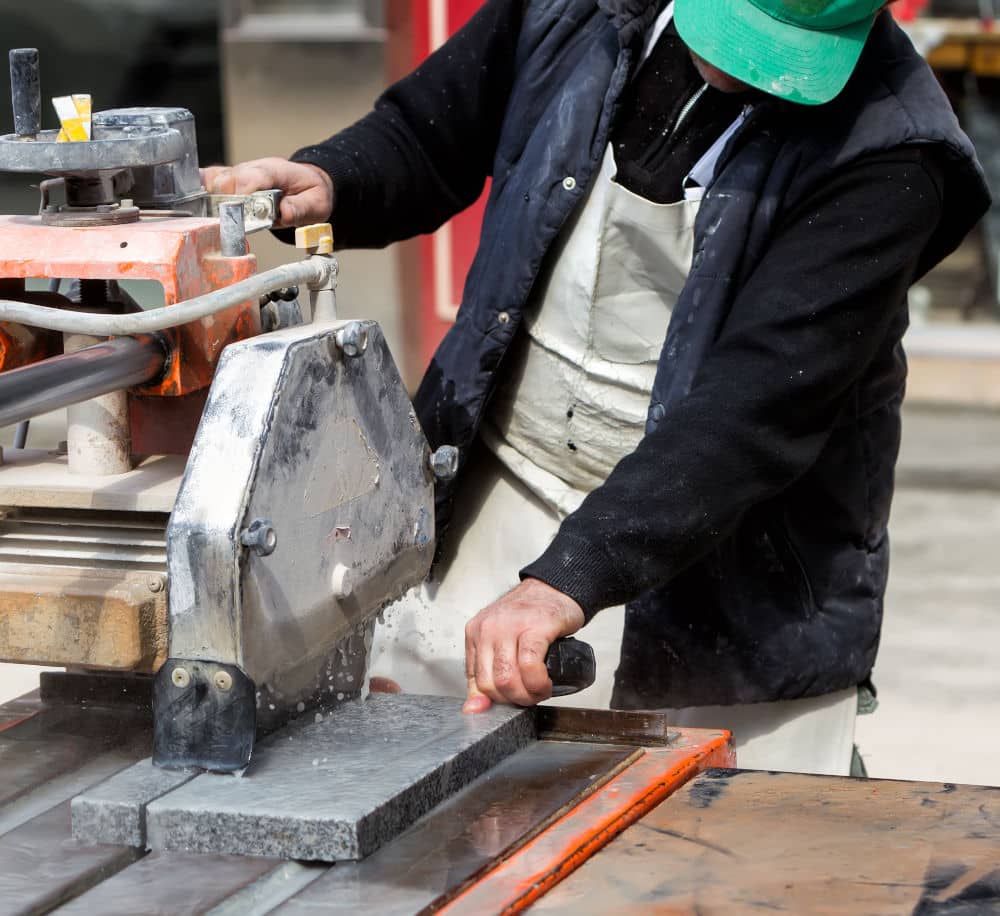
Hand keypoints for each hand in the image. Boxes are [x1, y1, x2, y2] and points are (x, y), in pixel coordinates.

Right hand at [200, 157, 333, 227]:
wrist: (309, 182)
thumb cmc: (311, 193)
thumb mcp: (316, 205)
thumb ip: (300, 209)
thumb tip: (283, 213)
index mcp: (275, 171)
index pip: (252, 177)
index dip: (242, 194)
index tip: (237, 213)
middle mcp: (254, 168)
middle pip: (228, 178)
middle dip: (223, 200)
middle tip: (225, 222)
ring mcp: (241, 172)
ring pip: (215, 178)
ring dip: (209, 197)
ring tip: (209, 216)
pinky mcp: (232, 179)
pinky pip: (210, 180)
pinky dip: (202, 190)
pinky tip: (197, 204)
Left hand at [463, 578, 584, 713]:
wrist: (555, 587)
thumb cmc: (530, 616)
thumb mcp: (501, 642)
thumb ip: (486, 673)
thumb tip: (474, 709)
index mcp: (475, 633)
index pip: (475, 682)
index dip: (496, 700)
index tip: (512, 700)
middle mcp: (488, 629)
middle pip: (490, 684)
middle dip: (513, 700)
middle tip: (530, 697)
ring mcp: (510, 626)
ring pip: (507, 678)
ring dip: (527, 694)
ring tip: (539, 690)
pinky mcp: (535, 626)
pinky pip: (529, 665)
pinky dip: (538, 682)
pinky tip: (545, 683)